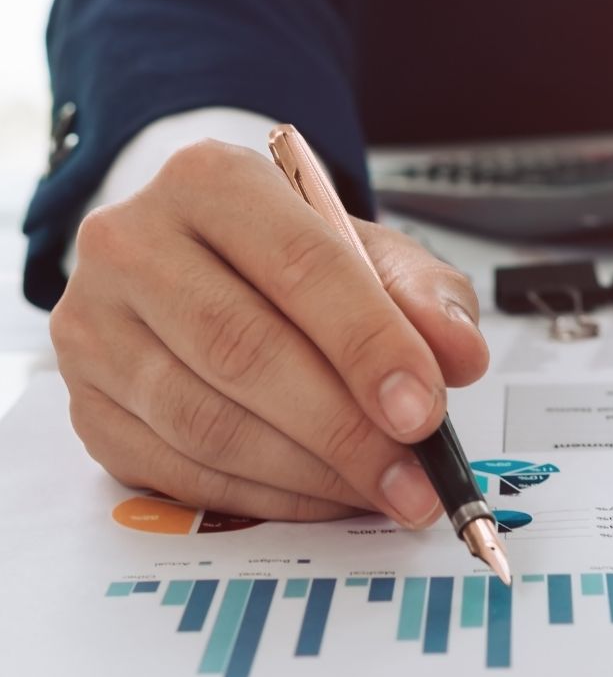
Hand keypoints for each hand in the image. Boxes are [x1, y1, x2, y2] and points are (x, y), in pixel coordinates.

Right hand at [50, 139, 487, 526]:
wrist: (199, 261)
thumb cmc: (288, 254)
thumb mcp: (369, 251)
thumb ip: (425, 295)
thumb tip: (460, 356)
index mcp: (212, 180)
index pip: (301, 266)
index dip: (369, 344)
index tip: (424, 407)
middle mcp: (134, 243)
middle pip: (245, 349)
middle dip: (345, 426)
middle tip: (413, 474)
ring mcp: (96, 328)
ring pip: (207, 421)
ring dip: (310, 472)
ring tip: (382, 490)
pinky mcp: (88, 406)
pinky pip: (179, 471)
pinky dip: (265, 495)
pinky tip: (323, 494)